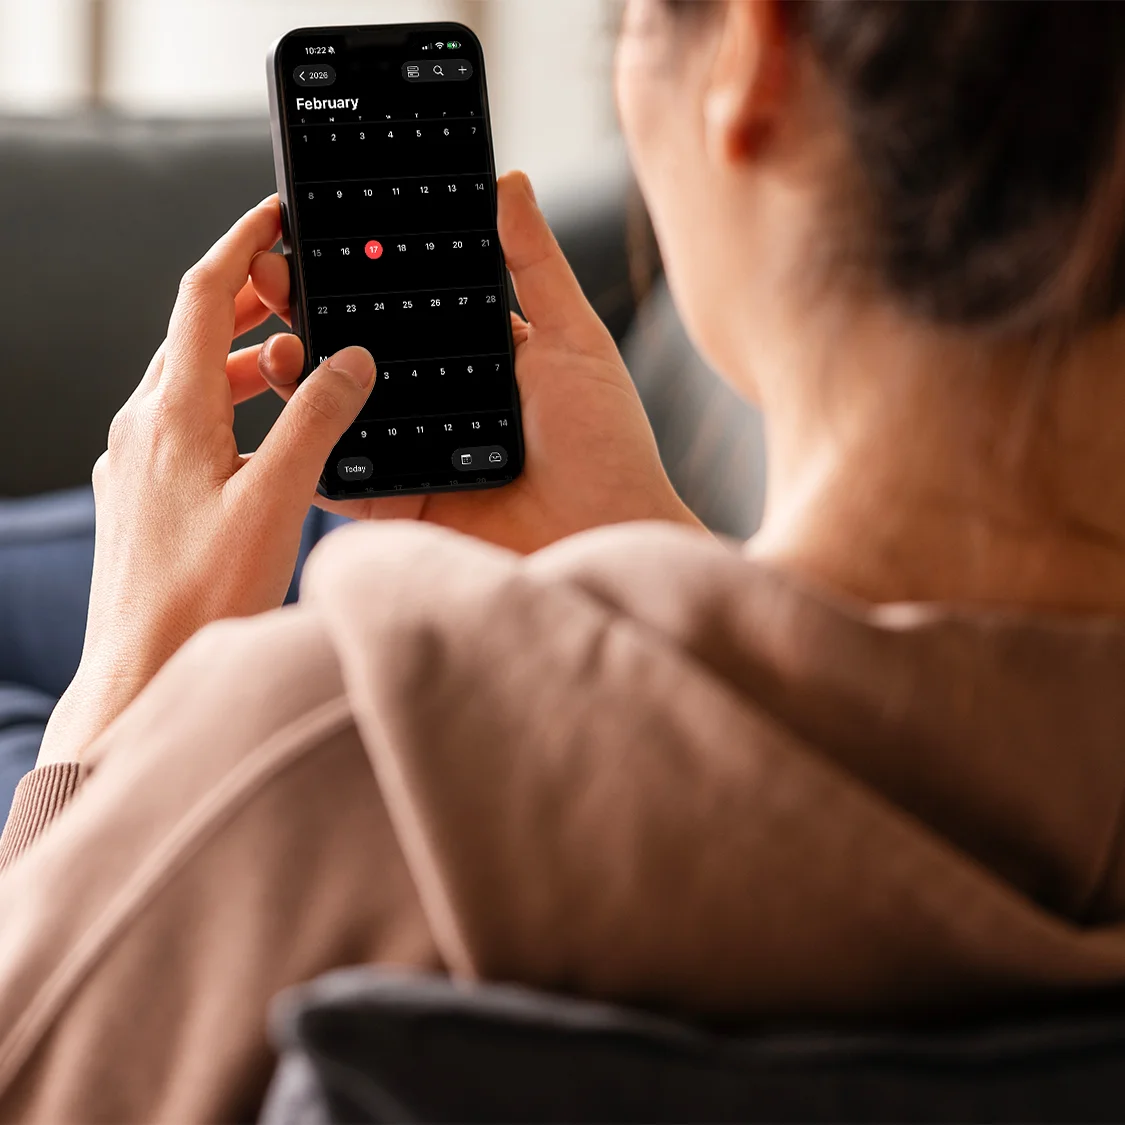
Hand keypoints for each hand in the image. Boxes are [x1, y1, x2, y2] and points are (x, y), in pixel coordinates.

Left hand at [38, 197, 375, 764]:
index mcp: (174, 414)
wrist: (141, 672)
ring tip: (287, 363)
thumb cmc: (205, 597)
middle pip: (191, 334)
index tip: (273, 216)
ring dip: (235, 358)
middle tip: (295, 287)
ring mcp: (133, 464)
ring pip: (185, 383)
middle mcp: (141, 428)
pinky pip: (179, 426)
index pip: (201, 296)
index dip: (240, 246)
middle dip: (245, 300)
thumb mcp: (277, 500)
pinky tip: (255, 439)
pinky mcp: (137, 497)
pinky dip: (221, 407)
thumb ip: (316, 421)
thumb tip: (350, 360)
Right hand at [256, 171, 699, 553]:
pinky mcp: (398, 504)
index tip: (315, 231)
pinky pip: (339, 477)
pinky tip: (282, 416)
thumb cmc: (607, 446)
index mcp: (473, 358)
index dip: (361, 270)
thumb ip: (535, 265)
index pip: (404, 304)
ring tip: (272, 339)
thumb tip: (508, 183)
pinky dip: (306, 451)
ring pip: (337, 410)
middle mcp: (435, 402)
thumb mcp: (575, 340)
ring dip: (298, 376)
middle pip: (359, 353)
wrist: (605, 536)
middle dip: (312, 312)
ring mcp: (411, 453)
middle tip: (271, 273)